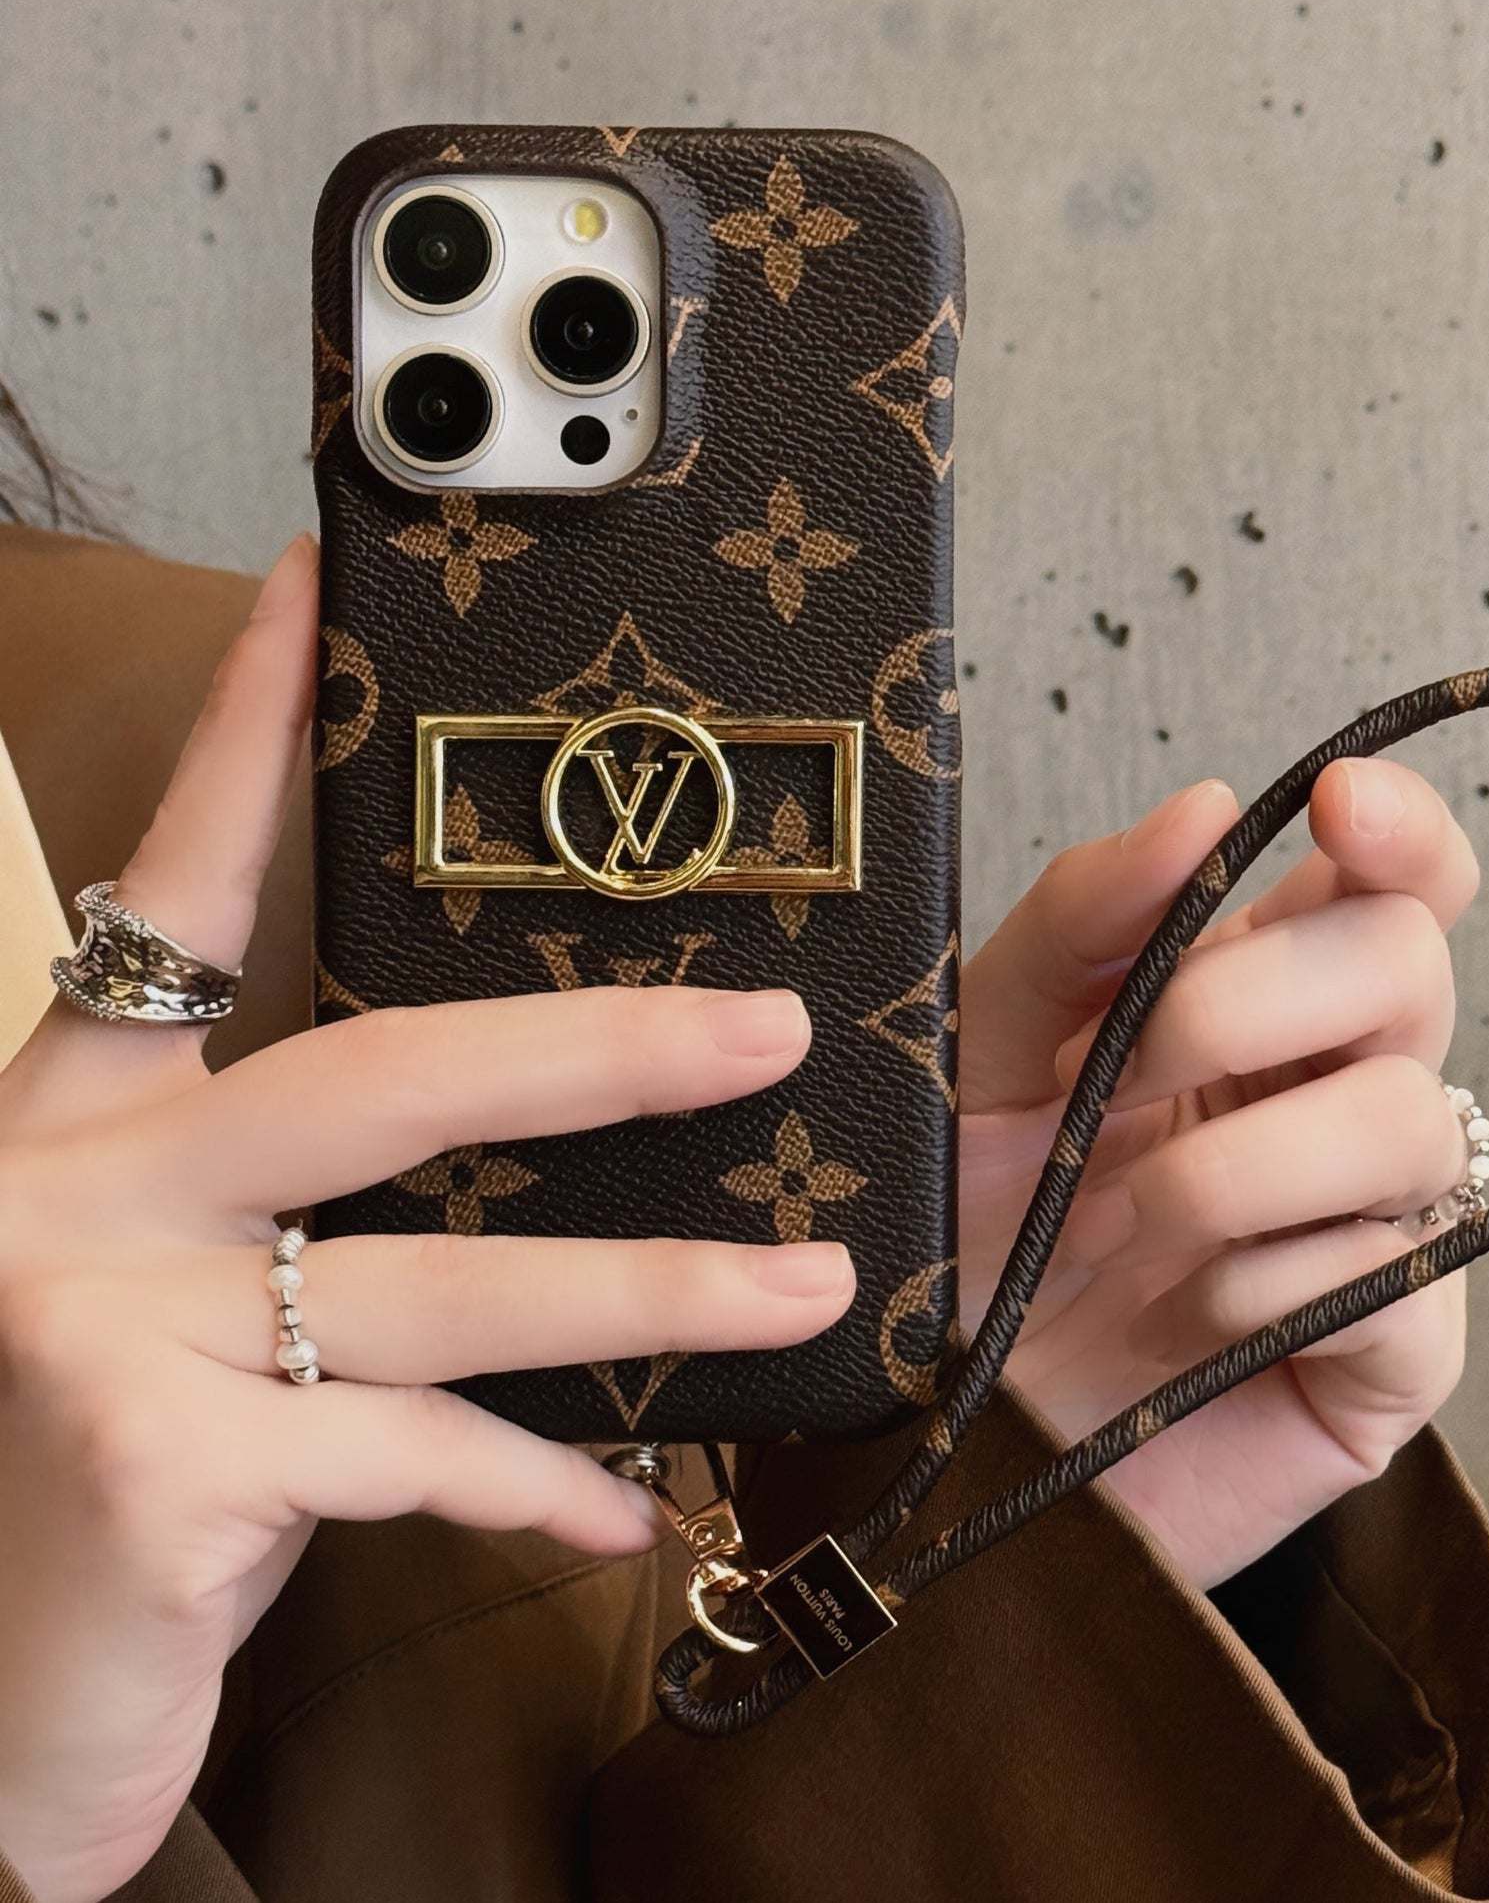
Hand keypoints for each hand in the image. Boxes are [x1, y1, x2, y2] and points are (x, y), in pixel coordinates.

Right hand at [0, 539, 854, 1902]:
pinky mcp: (149, 1467)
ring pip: (435, 1282)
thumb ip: (319, 1232)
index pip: (180, 888)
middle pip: (377, 1071)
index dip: (258, 737)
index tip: (323, 592)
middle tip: (764, 1030)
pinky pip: (414, 1455)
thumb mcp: (182, 1313)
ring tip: (800, 1288)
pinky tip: (619, 1512)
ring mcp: (98, 1323)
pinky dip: (535, 1484)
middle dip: (599, 1051)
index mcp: (80, 1118)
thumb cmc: (93, 1479)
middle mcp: (72, 1191)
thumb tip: (554, 1202)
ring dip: (646, 1291)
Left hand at [957, 763, 1479, 1587]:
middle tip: (1132, 1071)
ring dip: (1241, 1162)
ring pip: (1416, 1119)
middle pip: (1410, 967)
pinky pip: (1396, 1279)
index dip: (1400, 832)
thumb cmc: (964, 1242)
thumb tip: (1208, 807)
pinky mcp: (1390, 1358)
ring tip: (1120, 1222)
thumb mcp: (979, 1063)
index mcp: (1251, 1008)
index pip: (1389, 887)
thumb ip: (1077, 927)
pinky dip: (1267, 1281)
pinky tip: (1184, 1315)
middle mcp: (1329, 1096)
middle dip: (1256, 1000)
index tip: (1339, 805)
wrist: (938, 1445)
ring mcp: (1372, 1226)